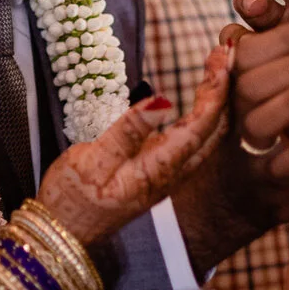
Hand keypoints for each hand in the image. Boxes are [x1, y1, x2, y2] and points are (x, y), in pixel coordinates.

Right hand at [36, 45, 231, 246]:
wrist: (63, 235)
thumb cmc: (72, 198)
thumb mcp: (92, 160)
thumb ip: (128, 131)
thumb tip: (162, 100)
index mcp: (158, 169)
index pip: (201, 125)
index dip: (215, 90)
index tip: (222, 57)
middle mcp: (171, 174)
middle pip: (213, 130)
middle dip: (222, 89)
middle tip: (225, 53)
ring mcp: (166, 176)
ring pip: (206, 137)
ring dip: (214, 101)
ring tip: (216, 70)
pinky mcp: (156, 174)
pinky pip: (192, 142)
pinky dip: (202, 115)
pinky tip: (199, 101)